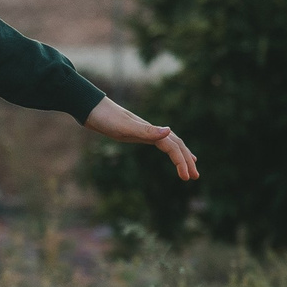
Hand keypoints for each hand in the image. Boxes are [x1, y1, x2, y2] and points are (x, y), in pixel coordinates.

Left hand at [84, 97, 198, 181]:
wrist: (90, 108)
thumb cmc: (105, 118)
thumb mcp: (124, 126)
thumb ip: (146, 130)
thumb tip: (169, 131)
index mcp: (150, 130)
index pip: (172, 147)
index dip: (181, 162)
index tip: (187, 177)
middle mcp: (151, 130)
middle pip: (176, 145)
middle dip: (187, 161)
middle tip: (196, 177)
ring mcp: (144, 132)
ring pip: (170, 144)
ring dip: (181, 155)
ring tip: (191, 167)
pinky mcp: (137, 134)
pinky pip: (159, 144)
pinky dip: (168, 149)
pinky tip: (169, 153)